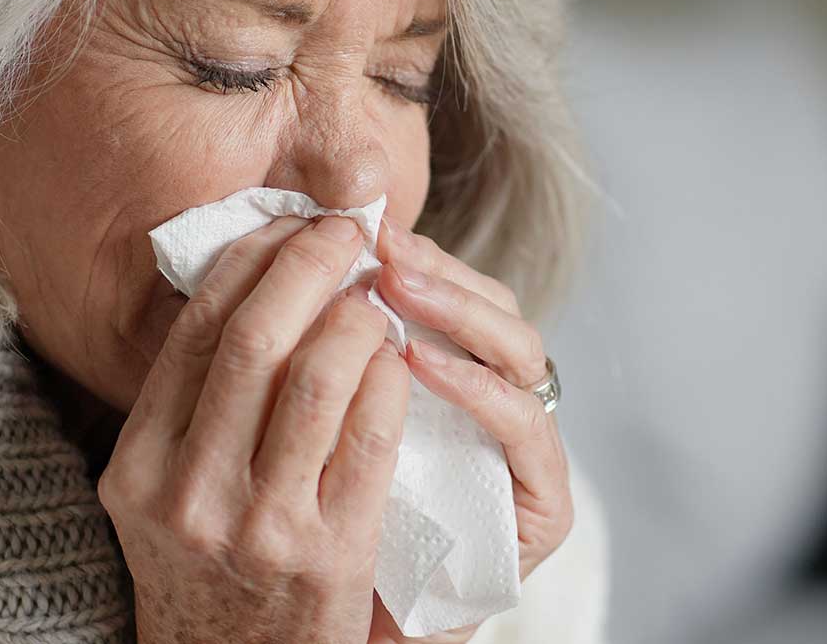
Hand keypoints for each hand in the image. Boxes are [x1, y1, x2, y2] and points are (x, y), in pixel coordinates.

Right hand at [99, 215, 411, 643]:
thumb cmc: (209, 574)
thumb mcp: (164, 497)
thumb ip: (190, 408)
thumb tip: (244, 286)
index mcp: (138, 466)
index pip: (194, 331)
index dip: (250, 261)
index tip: (289, 226)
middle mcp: (188, 493)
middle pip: (253, 340)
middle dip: (308, 266)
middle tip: (346, 233)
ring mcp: (259, 526)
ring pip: (314, 381)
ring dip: (356, 317)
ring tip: (377, 295)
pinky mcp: (329, 554)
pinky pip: (369, 442)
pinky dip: (389, 382)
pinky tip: (400, 358)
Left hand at [366, 220, 573, 642]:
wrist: (378, 639)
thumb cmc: (340, 543)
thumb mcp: (324, 438)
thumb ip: (325, 366)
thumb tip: (278, 266)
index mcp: (460, 383)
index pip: (452, 293)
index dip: (407, 255)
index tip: (350, 223)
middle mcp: (506, 408)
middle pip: (492, 306)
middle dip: (432, 268)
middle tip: (375, 240)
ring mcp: (532, 453)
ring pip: (520, 351)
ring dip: (454, 309)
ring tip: (394, 283)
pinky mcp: (548, 507)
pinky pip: (525, 430)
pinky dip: (477, 388)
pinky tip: (421, 361)